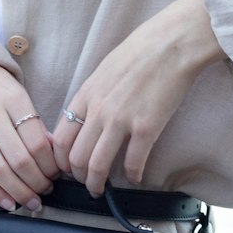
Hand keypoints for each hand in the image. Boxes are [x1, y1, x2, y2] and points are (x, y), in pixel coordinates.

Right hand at [0, 64, 58, 210]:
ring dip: (19, 192)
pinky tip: (7, 202)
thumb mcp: (14, 90)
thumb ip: (32, 119)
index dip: (51, 165)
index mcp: (14, 99)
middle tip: (46, 191)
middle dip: (38, 182)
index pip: (38, 142)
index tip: (56, 174)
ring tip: (31, 201)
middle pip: (21, 160)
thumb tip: (51, 150)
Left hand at [51, 0, 221, 195]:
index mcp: (85, 95)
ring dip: (97, 184)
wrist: (172, 43)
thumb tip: (87, 116)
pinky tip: (136, 178)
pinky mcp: (146, 128)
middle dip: (77, 176)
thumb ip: (92, 95)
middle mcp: (98, 110)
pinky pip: (133, 163)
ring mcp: (121, 120)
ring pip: (97, 166)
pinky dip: (132, 177)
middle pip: (75, 157)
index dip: (60, 160)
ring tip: (101, 190)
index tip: (67, 168)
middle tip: (84, 183)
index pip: (60, 138)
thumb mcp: (104, 70)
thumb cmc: (141, 51)